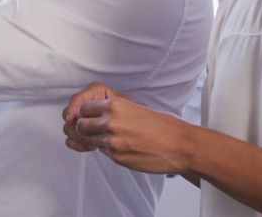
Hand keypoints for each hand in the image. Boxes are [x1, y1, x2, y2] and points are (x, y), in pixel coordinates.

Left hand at [62, 82, 195, 173]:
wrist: (181, 146)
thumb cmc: (164, 126)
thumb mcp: (136, 107)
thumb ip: (114, 109)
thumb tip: (96, 112)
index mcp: (115, 105)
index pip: (84, 108)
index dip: (85, 113)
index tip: (90, 116)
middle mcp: (110, 122)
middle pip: (80, 125)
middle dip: (85, 127)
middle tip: (94, 129)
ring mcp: (112, 141)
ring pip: (89, 140)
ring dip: (95, 139)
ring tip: (111, 138)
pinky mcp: (117, 157)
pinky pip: (103, 152)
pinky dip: (108, 150)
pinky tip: (122, 146)